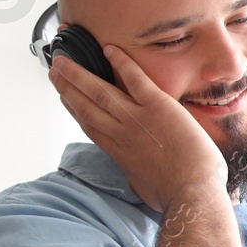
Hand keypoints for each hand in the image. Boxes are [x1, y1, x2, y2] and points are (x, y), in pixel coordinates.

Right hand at [48, 46, 225, 212]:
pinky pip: (136, 79)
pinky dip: (122, 63)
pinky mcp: (159, 108)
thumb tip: (137, 179)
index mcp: (119, 152)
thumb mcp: (145, 188)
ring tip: (64, 61)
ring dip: (80, 74)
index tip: (63, 96)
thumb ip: (137, 177)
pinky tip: (109, 49)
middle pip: (86, 106)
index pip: (89, 125)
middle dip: (67, 87)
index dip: (73, 109)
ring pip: (101, 92)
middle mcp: (122, 133)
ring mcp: (138, 119)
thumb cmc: (174, 196)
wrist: (192, 194)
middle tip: (54, 71)